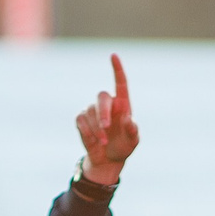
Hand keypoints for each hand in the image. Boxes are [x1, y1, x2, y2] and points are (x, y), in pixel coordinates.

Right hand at [76, 54, 137, 184]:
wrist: (107, 159)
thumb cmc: (123, 147)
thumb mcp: (132, 141)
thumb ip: (132, 130)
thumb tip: (129, 119)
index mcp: (122, 105)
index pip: (120, 83)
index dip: (117, 69)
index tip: (113, 56)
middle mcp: (108, 104)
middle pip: (102, 97)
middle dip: (103, 112)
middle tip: (106, 127)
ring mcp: (93, 111)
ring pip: (91, 112)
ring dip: (97, 129)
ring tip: (103, 142)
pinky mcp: (82, 120)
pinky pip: (81, 120)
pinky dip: (87, 131)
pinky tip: (94, 140)